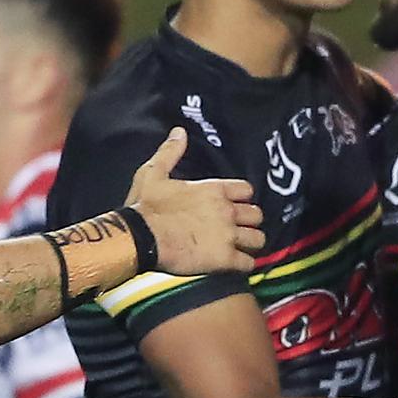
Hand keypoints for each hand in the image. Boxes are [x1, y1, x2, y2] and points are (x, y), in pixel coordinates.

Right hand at [123, 128, 265, 273]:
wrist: (139, 238)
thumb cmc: (145, 207)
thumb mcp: (153, 173)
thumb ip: (170, 152)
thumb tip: (179, 132)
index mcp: (214, 190)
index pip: (247, 190)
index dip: (243, 199)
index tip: (235, 205)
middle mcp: (227, 211)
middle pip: (257, 215)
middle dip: (250, 222)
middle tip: (240, 229)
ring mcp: (228, 235)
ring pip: (258, 239)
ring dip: (251, 244)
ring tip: (242, 248)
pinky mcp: (224, 259)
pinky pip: (248, 263)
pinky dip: (245, 265)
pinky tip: (236, 265)